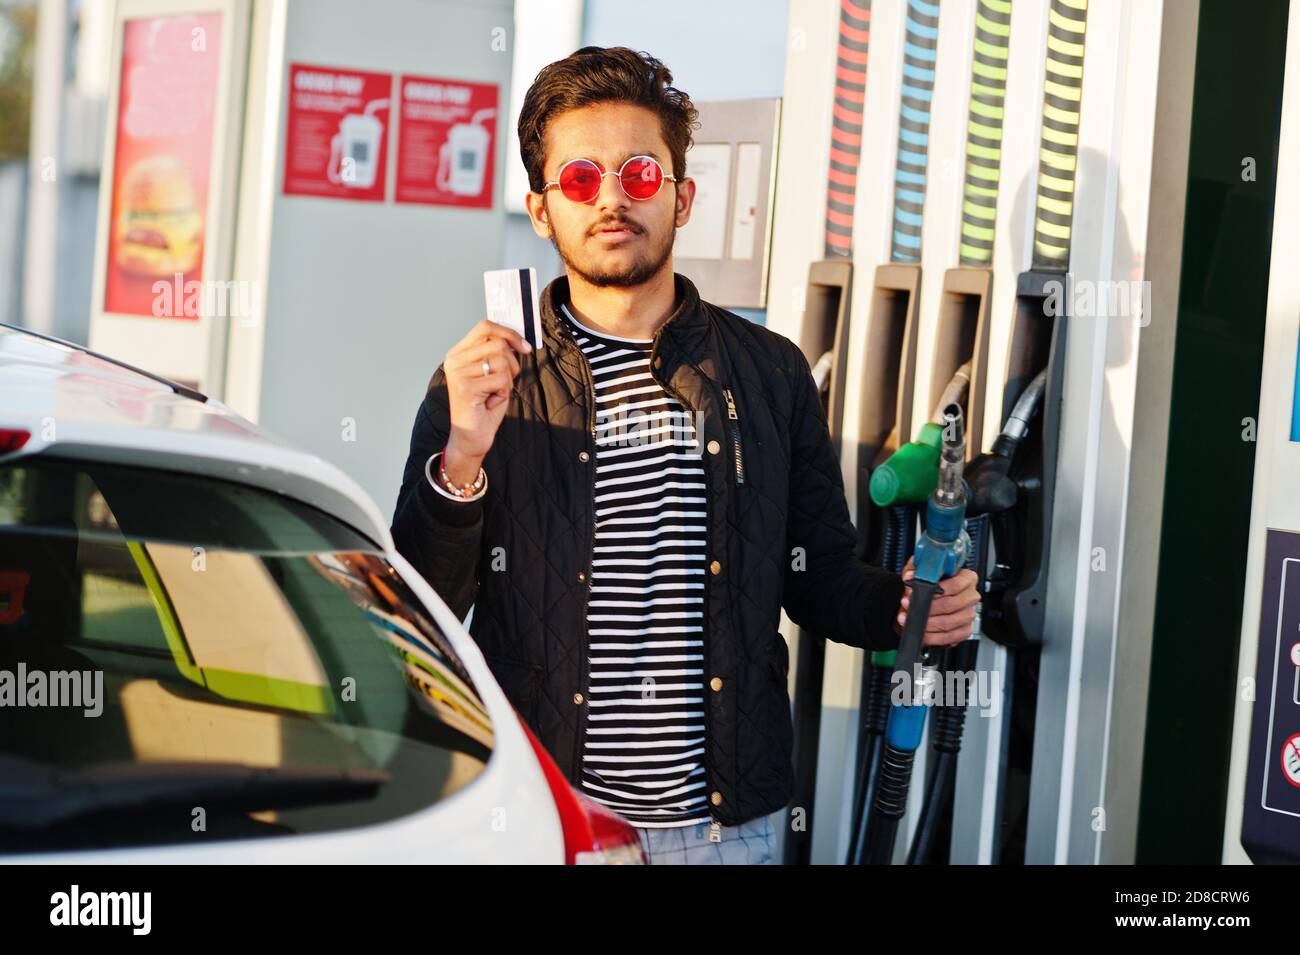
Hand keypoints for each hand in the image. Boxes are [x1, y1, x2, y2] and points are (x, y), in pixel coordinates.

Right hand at [442, 319, 532, 480]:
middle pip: (498, 344)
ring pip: (502, 362)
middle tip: (504, 382)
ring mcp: (458, 372)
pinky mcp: (465, 387)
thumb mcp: (492, 374)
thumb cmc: (484, 406)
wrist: (471, 436)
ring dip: (507, 381)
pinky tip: (490, 402)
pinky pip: (501, 380)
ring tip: (494, 393)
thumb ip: (497, 354)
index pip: (485, 326)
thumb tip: (518, 338)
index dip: (508, 333)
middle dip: (512, 364)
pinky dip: (503, 393)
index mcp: (458, 352)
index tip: (524, 347)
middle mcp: (454, 359)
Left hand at [892, 556, 980, 646]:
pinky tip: (922, 632)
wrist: (931, 597)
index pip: (956, 584)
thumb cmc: (931, 582)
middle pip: (951, 605)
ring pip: (948, 623)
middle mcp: (970, 596)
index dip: (935, 590)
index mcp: (967, 578)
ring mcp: (969, 615)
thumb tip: (910, 576)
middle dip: (927, 608)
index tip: (919, 593)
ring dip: (926, 623)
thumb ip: (916, 569)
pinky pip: (949, 637)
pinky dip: (933, 637)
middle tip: (910, 606)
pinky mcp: (964, 630)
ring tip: (910, 618)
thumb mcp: (922, 568)